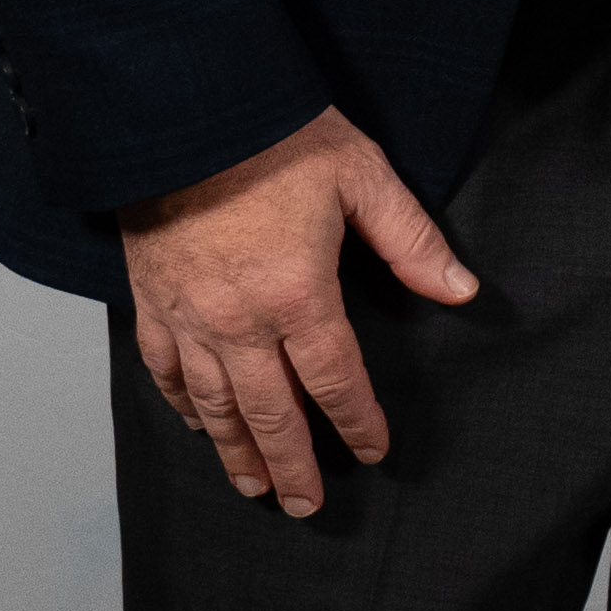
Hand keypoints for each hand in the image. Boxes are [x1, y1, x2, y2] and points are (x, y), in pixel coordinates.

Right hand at [114, 109, 479, 516]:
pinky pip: (164, 368)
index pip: (335, 380)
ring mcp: (189, 315)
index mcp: (298, 294)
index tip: (372, 449)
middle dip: (293, 464)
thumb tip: (459, 290)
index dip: (356, 421)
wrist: (181, 106)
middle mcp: (239, 320)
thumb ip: (411, 241)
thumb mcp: (362, 175)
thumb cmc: (274, 134)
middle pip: (271, 413)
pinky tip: (197, 424)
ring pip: (215, 404)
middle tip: (306, 505)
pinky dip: (183, 404)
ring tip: (253, 486)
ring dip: (236, 451)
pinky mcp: (151, 298)